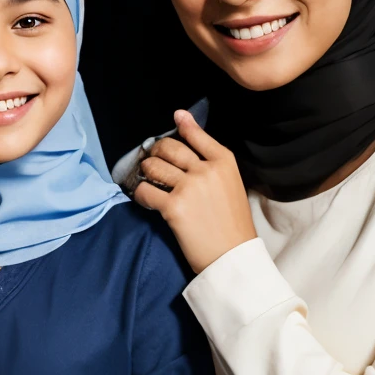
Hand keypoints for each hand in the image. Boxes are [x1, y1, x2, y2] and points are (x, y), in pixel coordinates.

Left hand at [132, 110, 255, 273]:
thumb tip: (182, 117)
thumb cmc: (232, 222)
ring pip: (152, 166)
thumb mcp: (230, 182)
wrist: (233, 257)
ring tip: (151, 182)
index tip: (175, 118)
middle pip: (168, 147)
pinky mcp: (174, 207)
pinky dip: (141, 195)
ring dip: (146, 173)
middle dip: (156, 153)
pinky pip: (145, 191)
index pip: (196, 134)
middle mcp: (206, 170)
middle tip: (155, 163)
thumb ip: (209, 156)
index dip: (182, 126)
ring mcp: (189, 187)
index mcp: (224, 161)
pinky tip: (148, 200)